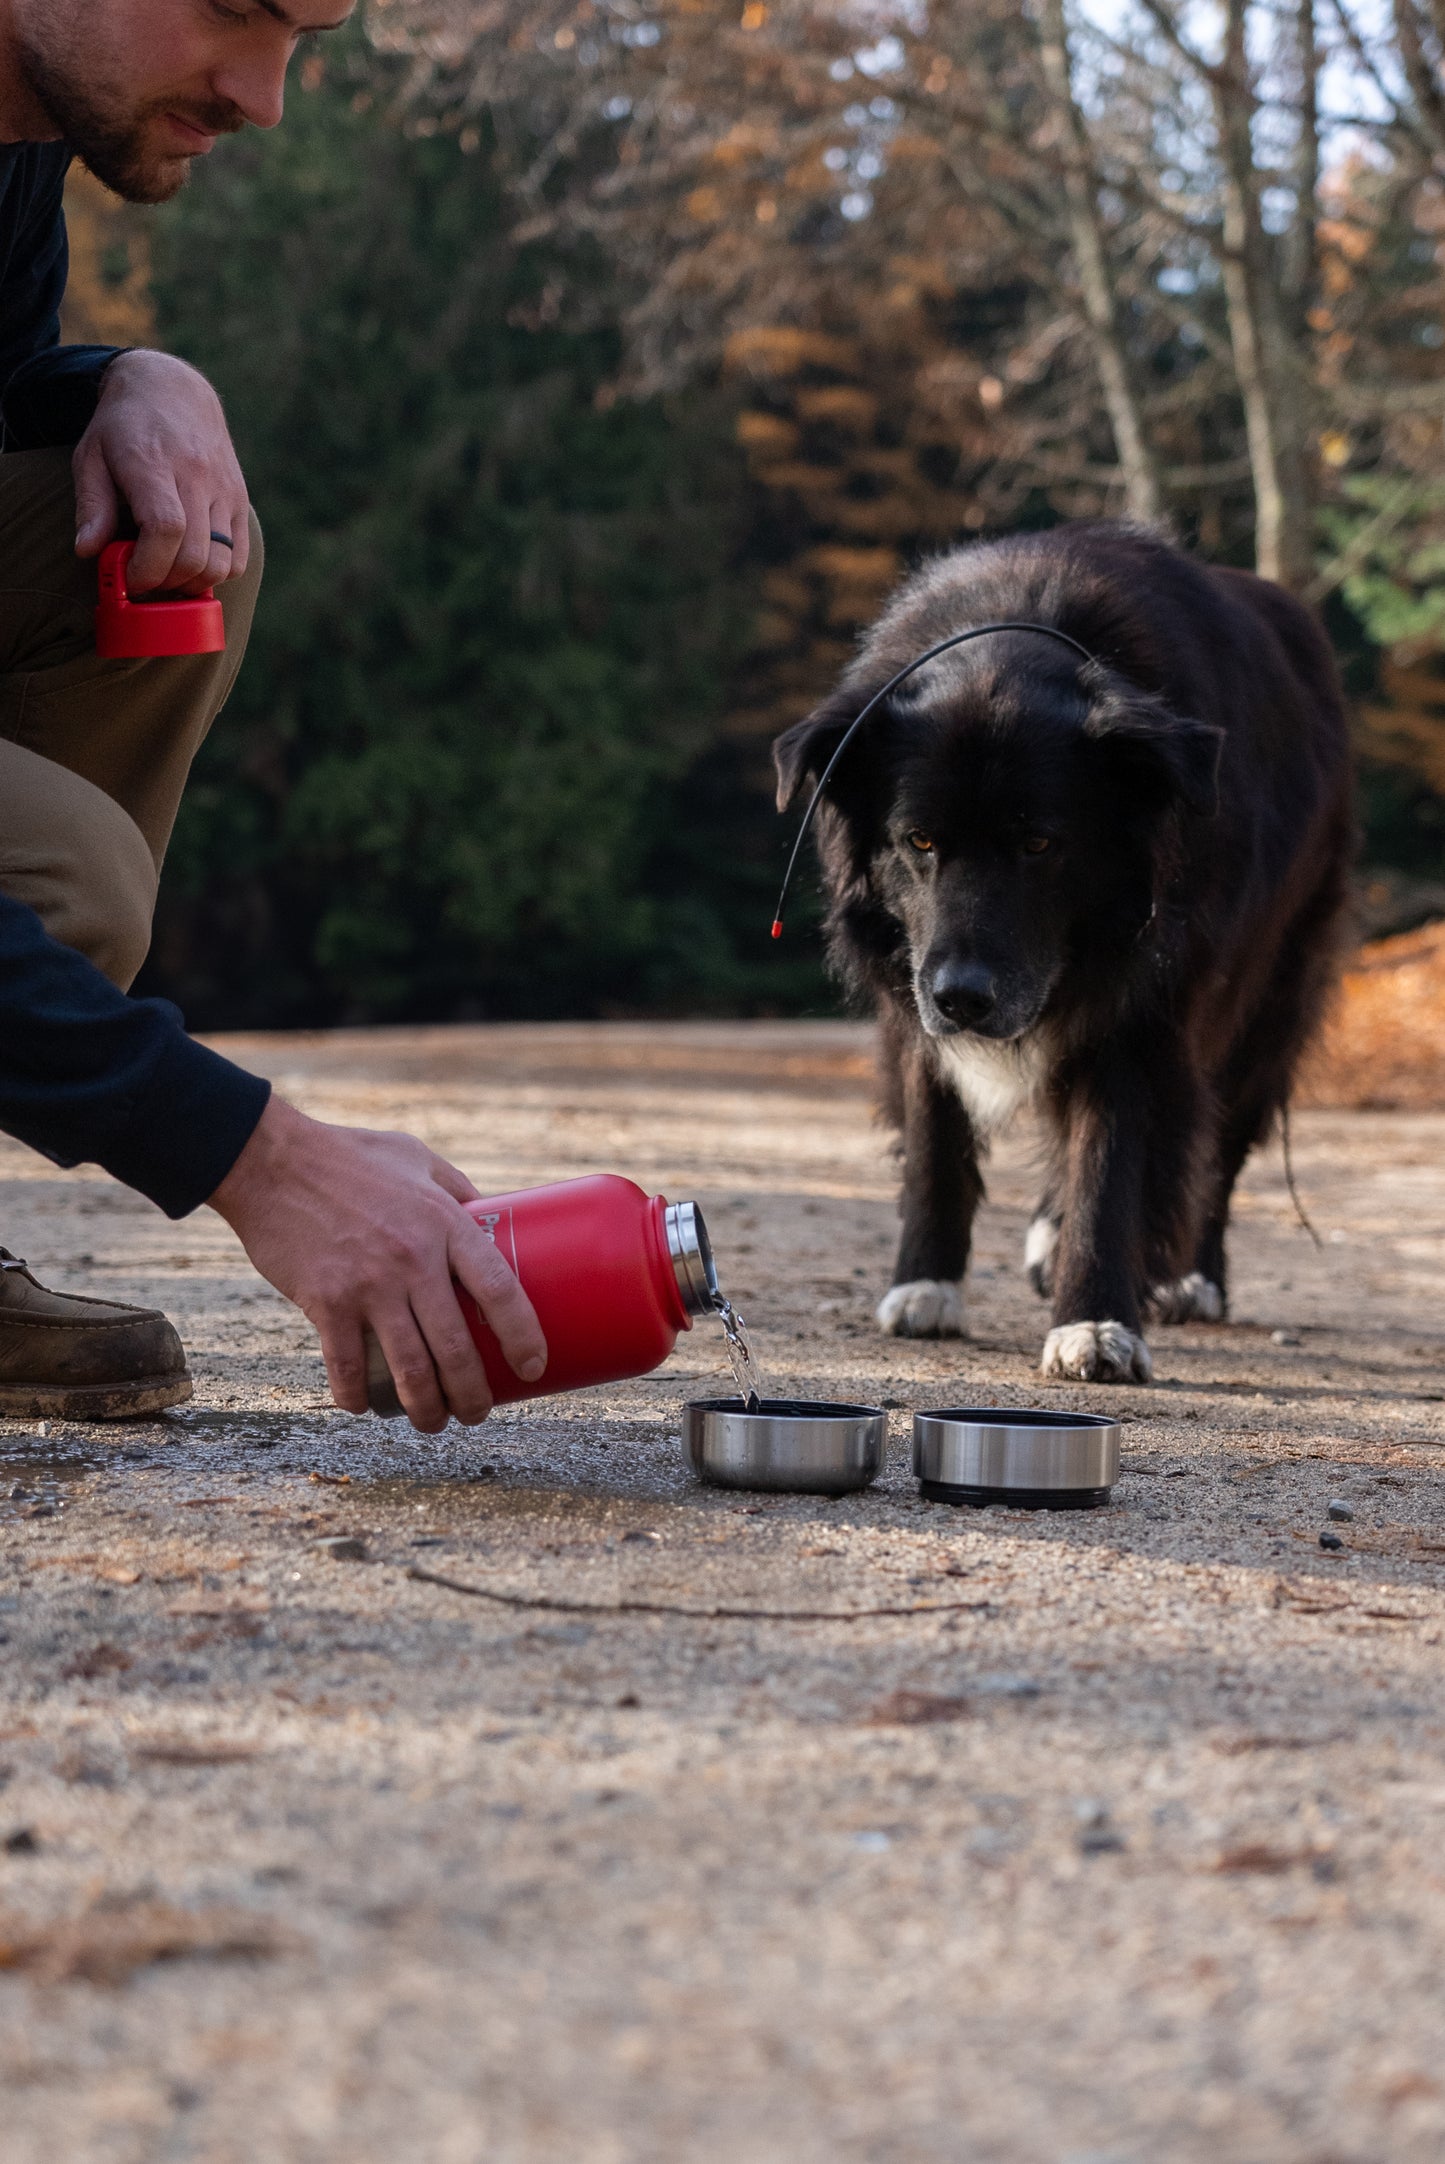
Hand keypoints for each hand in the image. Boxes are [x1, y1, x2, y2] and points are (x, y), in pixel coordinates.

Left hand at [73, 349, 250, 596]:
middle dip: (165, 580)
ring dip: (193, 582)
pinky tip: (192, 562)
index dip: (147, 566)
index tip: (129, 576)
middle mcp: (195, 475)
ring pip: (221, 562)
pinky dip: (217, 572)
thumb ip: (91, 505)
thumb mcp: (91, 456)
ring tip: (168, 571)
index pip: (165, 529)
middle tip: (143, 577)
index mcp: (153, 464)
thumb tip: (88, 551)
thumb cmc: (124, 427)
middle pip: (194, 554)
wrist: (172, 389)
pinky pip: (239, 556)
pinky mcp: (239, 498)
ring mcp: (223, 488)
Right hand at [208, 1097, 547, 1432]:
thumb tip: (489, 1217)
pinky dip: (357, 1397)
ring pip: (410, 1370)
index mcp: (445, 1223)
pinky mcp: (325, 1302)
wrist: (272, 1161)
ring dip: (427, 1410)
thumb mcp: (417, 1159)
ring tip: (434, 1423)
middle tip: (478, 1412)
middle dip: (474, 1394)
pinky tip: (365, 1407)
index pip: (500, 1290)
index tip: (534, 1367)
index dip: (523, 1336)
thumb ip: (453, 1189)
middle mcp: (413, 1260)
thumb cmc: (350, 1155)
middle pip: (457, 1348)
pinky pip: (346, 1368)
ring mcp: (368, 1285)